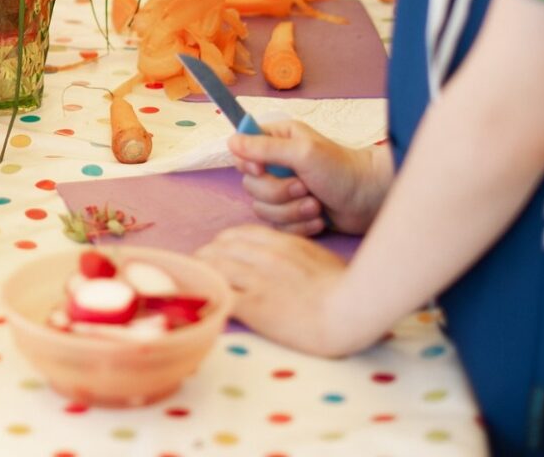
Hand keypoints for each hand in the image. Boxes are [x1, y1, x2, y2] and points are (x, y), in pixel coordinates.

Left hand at [198, 225, 374, 356]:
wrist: (350, 308)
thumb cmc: (344, 284)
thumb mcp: (316, 254)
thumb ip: (293, 250)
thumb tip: (284, 256)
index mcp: (278, 241)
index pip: (236, 234)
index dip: (222, 244)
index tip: (218, 253)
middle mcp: (261, 255)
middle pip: (218, 248)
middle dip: (206, 257)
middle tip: (200, 268)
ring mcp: (255, 279)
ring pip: (213, 267)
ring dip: (201, 274)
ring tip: (193, 282)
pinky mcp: (252, 304)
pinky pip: (218, 295)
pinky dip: (207, 297)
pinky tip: (202, 303)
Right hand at [230, 121, 391, 235]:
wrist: (370, 200)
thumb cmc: (341, 169)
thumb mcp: (303, 152)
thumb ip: (265, 148)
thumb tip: (231, 142)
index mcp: (277, 140)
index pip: (241, 151)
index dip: (248, 164)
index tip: (262, 169)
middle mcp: (276, 164)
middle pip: (250, 185)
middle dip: (278, 192)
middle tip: (304, 187)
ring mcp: (284, 191)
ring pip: (262, 208)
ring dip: (291, 210)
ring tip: (316, 205)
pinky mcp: (292, 214)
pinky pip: (278, 226)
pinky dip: (299, 225)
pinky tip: (319, 219)